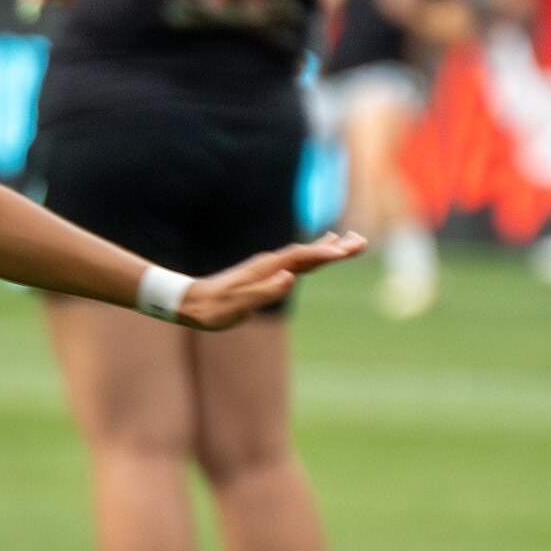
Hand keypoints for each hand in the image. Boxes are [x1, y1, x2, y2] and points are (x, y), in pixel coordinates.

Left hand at [178, 231, 364, 329]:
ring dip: (328, 248)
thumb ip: (264, 292)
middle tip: (361, 242)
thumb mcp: (237, 305)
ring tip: (351, 242)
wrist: (189, 302)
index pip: (302, 257)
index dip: (325, 253)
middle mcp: (269, 263)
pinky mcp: (265, 272)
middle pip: (308, 251)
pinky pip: (296, 260)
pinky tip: (319, 252)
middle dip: (335, 247)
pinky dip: (313, 254)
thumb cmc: (212, 309)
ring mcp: (268, 266)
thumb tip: (290, 277)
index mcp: (266, 269)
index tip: (347, 250)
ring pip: (304, 253)